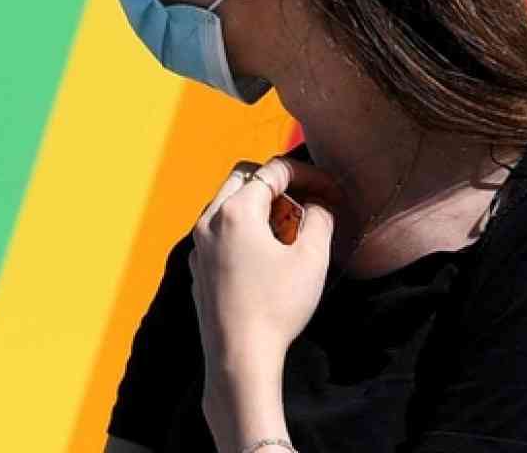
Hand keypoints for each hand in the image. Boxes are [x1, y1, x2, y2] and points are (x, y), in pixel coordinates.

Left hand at [188, 156, 340, 368]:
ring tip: (288, 233)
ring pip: (226, 203)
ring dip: (258, 206)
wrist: (239, 355)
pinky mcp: (196, 266)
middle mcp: (209, 220)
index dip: (307, 175)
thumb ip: (320, 219)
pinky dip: (242, 229)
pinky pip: (218, 231)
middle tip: (305, 206)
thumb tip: (319, 204)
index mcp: (236, 211)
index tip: (330, 191)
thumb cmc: (277, 306)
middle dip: (277, 184)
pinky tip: (264, 256)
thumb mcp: (312, 259)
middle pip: (243, 178)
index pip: (273, 171)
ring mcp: (198, 244)